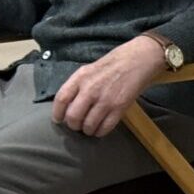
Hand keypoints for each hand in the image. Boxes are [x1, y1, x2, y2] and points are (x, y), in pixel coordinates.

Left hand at [51, 34, 169, 136]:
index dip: (57, 113)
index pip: (61, 99)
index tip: (58, 120)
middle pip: (73, 116)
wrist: (136, 61)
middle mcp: (90, 90)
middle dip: (73, 125)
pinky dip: (100, 132)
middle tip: (77, 125)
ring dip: (87, 130)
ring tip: (89, 128)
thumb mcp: (88, 70)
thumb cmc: (111, 65)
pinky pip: (105, 127)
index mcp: (80, 78)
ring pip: (88, 125)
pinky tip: (100, 129)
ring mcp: (105, 100)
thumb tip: (68, 105)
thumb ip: (77, 86)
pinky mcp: (119, 108)